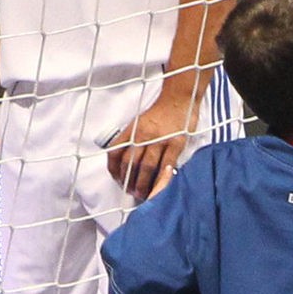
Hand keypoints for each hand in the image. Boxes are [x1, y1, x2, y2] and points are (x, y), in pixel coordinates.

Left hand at [106, 88, 198, 202]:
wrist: (179, 98)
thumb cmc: (160, 113)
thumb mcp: (139, 123)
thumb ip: (132, 140)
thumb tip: (125, 161)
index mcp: (131, 130)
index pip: (115, 153)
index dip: (114, 170)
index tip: (117, 180)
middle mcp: (143, 135)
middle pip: (131, 164)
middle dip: (129, 182)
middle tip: (131, 193)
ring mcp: (160, 140)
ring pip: (147, 168)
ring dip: (143, 185)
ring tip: (143, 195)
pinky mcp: (176, 144)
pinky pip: (166, 166)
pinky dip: (161, 180)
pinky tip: (159, 188)